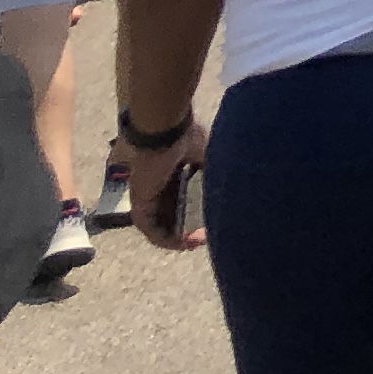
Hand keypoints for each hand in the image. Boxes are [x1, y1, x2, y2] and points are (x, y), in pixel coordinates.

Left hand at [127, 116, 208, 252]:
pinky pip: (150, 229)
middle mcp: (159, 187)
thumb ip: (213, 174)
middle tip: (205, 236)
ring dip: (178, 237)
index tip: (212, 221)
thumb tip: (233, 190)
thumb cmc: (185, 137)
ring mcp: (147, 196)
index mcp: (174, 173)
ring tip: (197, 243)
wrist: (163, 130)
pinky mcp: (139, 203)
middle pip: (172, 214)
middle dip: (188, 228)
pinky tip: (184, 243)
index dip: (197, 212)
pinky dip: (166, 239)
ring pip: (161, 225)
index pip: (183, 198)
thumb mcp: (208, 156)